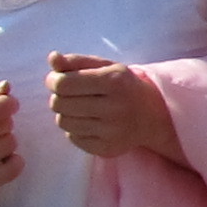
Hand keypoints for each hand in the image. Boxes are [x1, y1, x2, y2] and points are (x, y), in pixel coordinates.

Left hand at [47, 52, 177, 162]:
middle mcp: (114, 108)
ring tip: (81, 108)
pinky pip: (72, 138)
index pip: (63, 84)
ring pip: (63, 122)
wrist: (154, 116)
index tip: (57, 79)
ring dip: (66, 113)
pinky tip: (90, 122)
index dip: (53, 80)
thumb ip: (77, 61)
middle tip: (71, 94)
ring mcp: (111, 131)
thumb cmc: (123, 86)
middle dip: (59, 97)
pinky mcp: (107, 148)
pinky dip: (75, 129)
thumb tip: (53, 57)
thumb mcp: (105, 67)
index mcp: (114, 81)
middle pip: (59, 104)